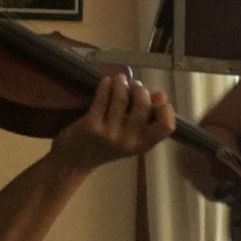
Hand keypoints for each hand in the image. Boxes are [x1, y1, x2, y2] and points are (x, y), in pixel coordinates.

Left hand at [49, 72, 176, 173]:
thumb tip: (160, 95)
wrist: (75, 161)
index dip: (166, 110)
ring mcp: (110, 133)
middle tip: (134, 85)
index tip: (158, 101)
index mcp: (143, 144)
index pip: (166, 126)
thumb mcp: (131, 138)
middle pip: (144, 105)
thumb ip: (147, 118)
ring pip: (121, 98)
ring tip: (120, 79)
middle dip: (140, 89)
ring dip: (121, 83)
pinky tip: (106, 81)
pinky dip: (106, 86)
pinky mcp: (91, 125)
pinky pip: (102, 98)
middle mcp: (129, 140)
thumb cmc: (106, 147)